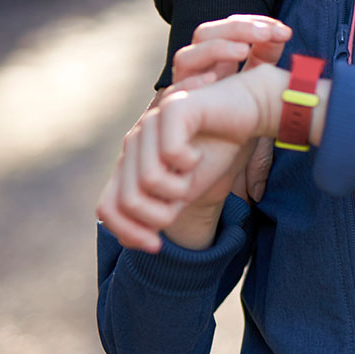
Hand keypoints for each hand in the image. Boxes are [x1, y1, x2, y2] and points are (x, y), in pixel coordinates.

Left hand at [96, 76, 273, 251]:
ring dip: (179, 187)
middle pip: (128, 201)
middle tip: (184, 199)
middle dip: (161, 214)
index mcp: (130, 164)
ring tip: (192, 172)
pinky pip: (170, 153)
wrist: (246, 112)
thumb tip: (129, 241)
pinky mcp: (171, 107)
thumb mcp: (183, 192)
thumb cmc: (214, 152)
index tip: (156, 245)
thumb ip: (157, 212)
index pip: (108, 209)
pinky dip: (190, 163)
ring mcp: (149, 124)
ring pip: (148, 180)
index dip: (128, 233)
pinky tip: (198, 153)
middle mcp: (133, 143)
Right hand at [173, 15, 290, 202]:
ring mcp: (181, 89)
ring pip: (187, 55)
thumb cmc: (231, 132)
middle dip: (237, 29)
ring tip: (243, 51)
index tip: (284, 31)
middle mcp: (197, 70)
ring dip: (215, 48)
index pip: (230, 30)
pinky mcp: (168, 112)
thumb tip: (287, 43)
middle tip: (267, 33)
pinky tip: (212, 79)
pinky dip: (191, 82)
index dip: (254, 24)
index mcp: (218, 62)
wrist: (201, 170)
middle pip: (206, 33)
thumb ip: (265, 68)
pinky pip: (174, 91)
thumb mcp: (254, 95)